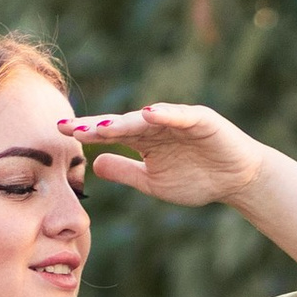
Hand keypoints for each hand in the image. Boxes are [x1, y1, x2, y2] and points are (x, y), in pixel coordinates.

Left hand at [63, 101, 269, 210]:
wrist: (237, 180)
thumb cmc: (198, 179)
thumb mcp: (153, 182)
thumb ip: (126, 172)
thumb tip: (95, 165)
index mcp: (143, 140)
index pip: (109, 134)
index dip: (86, 133)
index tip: (59, 132)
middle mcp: (155, 125)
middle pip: (121, 124)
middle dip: (96, 126)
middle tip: (69, 128)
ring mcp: (176, 120)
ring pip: (145, 120)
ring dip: (124, 122)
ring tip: (101, 127)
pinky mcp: (200, 119)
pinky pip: (180, 116)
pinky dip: (165, 114)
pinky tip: (148, 114)